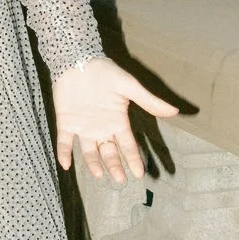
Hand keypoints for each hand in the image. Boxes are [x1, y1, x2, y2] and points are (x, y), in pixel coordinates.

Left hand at [51, 56, 178, 183]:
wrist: (78, 59)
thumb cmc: (105, 71)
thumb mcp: (129, 86)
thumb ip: (148, 101)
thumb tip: (174, 111)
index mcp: (117, 121)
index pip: (127, 145)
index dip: (134, 159)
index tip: (140, 174)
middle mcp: (101, 128)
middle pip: (109, 152)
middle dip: (115, 166)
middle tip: (120, 179)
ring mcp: (83, 126)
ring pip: (89, 151)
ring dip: (93, 164)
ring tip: (100, 175)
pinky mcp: (66, 122)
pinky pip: (64, 141)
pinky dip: (64, 153)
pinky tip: (66, 164)